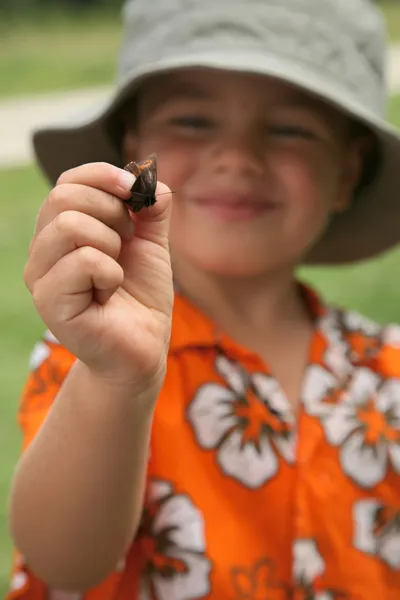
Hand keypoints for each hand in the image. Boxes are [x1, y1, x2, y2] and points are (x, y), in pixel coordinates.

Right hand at [24, 162, 172, 391]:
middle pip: (63, 196)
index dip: (104, 176)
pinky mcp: (50, 302)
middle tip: (126, 243)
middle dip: (111, 212)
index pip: (68, 182)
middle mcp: (44, 249)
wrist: (144, 346)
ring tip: (116, 272)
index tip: (134, 192)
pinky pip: (83, 260)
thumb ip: (150, 209)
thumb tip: (147, 175)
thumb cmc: (141, 296)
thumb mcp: (151, 243)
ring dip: (110, 244)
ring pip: (69, 225)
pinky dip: (111, 273)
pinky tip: (110, 293)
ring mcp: (41, 276)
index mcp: (63, 230)